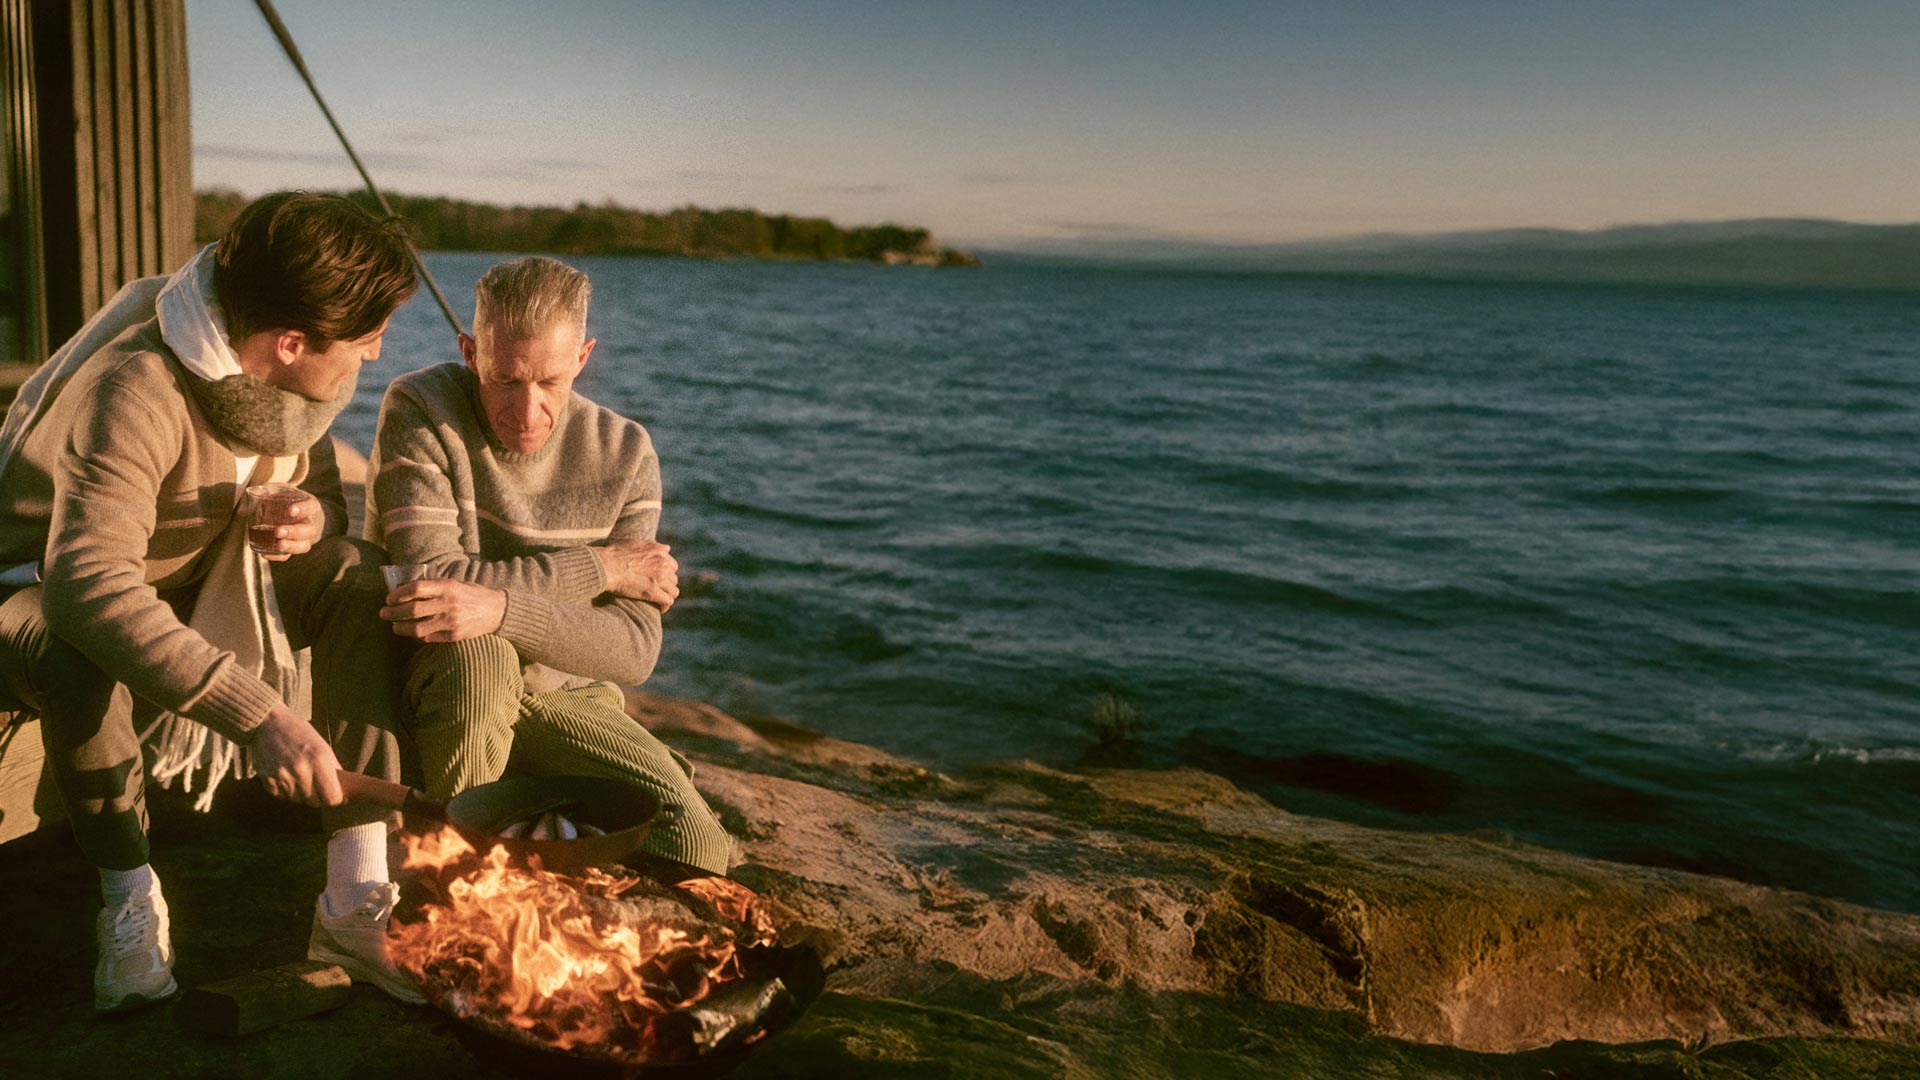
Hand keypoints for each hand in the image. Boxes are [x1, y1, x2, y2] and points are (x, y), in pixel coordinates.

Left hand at [247, 489, 322, 561]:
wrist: (288, 510)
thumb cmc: (283, 498)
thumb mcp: (277, 490)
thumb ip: (265, 491)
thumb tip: (249, 499)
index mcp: (307, 505)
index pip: (312, 506)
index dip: (304, 509)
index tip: (291, 510)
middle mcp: (308, 523)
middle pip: (309, 530)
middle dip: (294, 532)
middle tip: (278, 531)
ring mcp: (301, 537)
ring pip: (304, 546)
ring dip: (291, 546)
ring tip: (279, 544)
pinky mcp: (290, 547)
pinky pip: (289, 555)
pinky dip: (278, 557)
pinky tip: (265, 554)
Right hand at [250, 705, 344, 806]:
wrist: (268, 722)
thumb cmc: (300, 733)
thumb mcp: (323, 746)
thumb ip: (333, 770)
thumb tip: (344, 793)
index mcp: (319, 760)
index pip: (332, 798)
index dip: (335, 800)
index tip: (336, 796)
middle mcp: (301, 770)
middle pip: (314, 803)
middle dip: (317, 796)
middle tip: (315, 782)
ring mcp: (282, 776)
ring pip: (297, 800)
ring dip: (299, 793)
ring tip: (297, 774)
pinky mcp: (266, 779)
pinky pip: (281, 796)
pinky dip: (284, 790)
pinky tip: (284, 774)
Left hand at [381, 578, 507, 641]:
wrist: (497, 610)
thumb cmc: (471, 595)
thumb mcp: (454, 584)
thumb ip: (434, 587)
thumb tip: (404, 591)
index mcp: (448, 587)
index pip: (416, 588)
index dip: (398, 594)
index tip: (389, 598)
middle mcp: (449, 603)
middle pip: (412, 610)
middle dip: (393, 613)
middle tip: (383, 613)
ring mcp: (452, 621)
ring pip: (417, 628)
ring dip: (401, 628)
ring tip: (395, 626)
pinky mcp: (455, 635)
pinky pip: (429, 637)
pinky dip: (418, 635)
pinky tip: (414, 632)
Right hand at [599, 539, 679, 610]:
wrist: (605, 565)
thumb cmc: (614, 554)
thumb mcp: (636, 543)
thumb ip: (653, 546)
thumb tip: (667, 548)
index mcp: (659, 552)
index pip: (672, 565)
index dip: (667, 574)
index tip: (660, 580)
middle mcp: (663, 564)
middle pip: (673, 578)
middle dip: (666, 585)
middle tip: (658, 592)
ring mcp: (659, 578)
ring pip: (673, 590)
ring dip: (667, 596)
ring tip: (659, 601)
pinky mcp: (653, 592)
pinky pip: (668, 601)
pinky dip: (665, 606)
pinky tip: (659, 609)